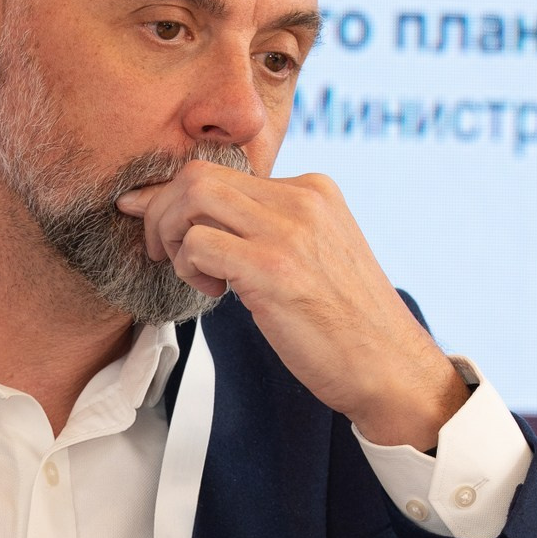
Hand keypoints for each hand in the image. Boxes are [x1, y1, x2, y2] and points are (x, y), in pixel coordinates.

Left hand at [116, 161, 469, 448]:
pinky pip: (199, 243)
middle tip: (163, 254)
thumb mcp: (313, 256)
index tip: (146, 216)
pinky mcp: (274, 269)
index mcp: (312, 189)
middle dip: (161, 212)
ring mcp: (289, 231)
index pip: (221, 169)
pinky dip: (189, 267)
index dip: (172, 195)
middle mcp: (301, 198)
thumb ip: (268, 229)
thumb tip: (195, 220)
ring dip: (170, 237)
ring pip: (192, 197)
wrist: (390, 368)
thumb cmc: (345, 325)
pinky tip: (215, 293)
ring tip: (193, 275)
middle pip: (197, 174)